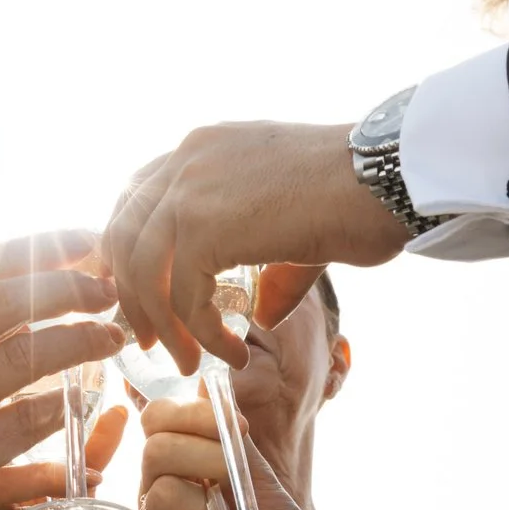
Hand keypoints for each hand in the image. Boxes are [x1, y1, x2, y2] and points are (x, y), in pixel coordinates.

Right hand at [0, 232, 121, 509]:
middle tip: (108, 289)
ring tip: (111, 337)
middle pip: (7, 301)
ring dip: (79, 340)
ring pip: (23, 357)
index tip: (84, 242)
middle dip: (70, 286)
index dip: (40, 246)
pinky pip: (21, 423)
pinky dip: (61, 406)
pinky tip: (83, 397)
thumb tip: (5, 280)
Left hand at [104, 121, 402, 372]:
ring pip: (144, 273)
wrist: (385, 179)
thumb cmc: (357, 195)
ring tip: (190, 361)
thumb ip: (266, 261)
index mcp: (201, 148)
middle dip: (131, 296)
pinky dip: (202, 334)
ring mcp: (189, 189)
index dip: (128, 252)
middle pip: (123, 235)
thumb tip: (262, 313)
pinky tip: (232, 353)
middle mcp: (186, 160)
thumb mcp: (292, 221)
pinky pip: (182, 296)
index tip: (142, 296)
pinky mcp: (204, 227)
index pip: (137, 199)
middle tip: (149, 340)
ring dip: (164, 328)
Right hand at [135, 398, 326, 509]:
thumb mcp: (257, 477)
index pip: (154, 421)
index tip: (237, 426)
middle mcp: (155, 501)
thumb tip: (207, 383)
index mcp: (173, 469)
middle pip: (154, 450)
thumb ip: (230, 436)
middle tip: (236, 474)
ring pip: (163, 493)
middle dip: (206, 453)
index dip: (190, 413)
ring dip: (212, 501)